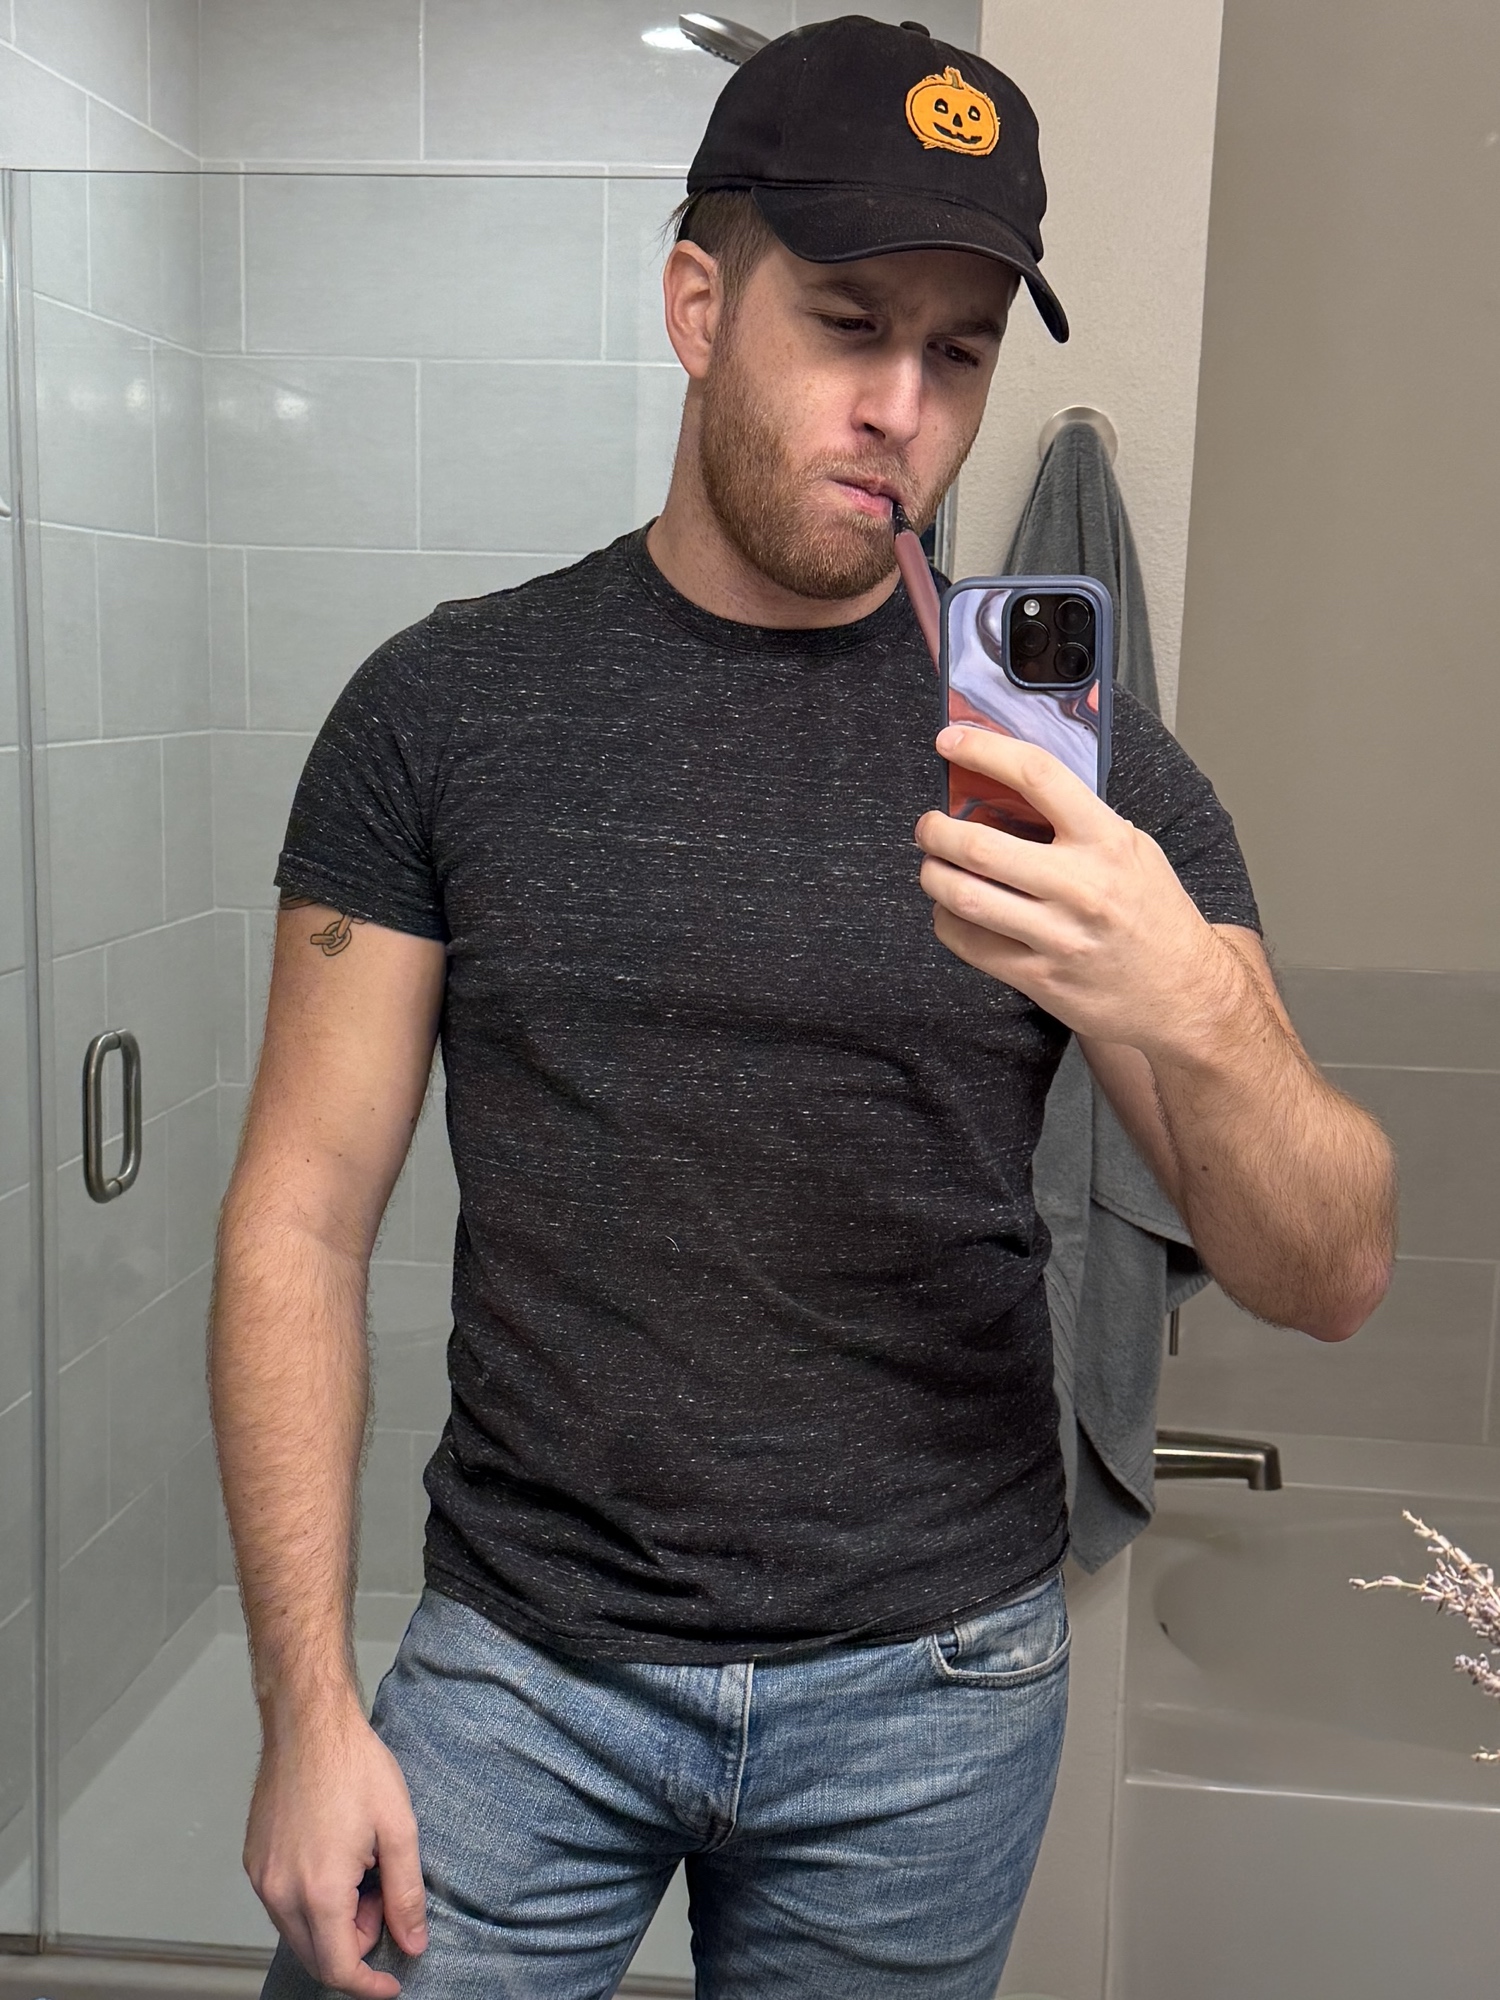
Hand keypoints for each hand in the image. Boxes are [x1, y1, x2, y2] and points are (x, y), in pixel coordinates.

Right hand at [245, 1701, 427, 1997]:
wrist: (309, 1724)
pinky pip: (282, 1905)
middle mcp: (281, 1892)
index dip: (368, 1984)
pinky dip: (311, 1903)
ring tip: (361, 1872)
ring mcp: (262, 1877)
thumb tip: (413, 1942)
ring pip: (298, 1932)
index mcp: (320, 1890)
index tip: (390, 1982)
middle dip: (354, 1945)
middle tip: (381, 1900)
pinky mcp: (254, 1862)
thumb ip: (406, 1895)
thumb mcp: (399, 1829)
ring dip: (333, 1924)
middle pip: (316, 1956)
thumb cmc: (353, 1766)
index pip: (338, 1968)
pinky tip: (335, 1861)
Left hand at [916, 725, 1229, 1052]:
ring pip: (965, 897)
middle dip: (936, 830)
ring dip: (933, 876)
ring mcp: (1059, 936)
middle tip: (928, 825)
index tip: (952, 740)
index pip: (1037, 775)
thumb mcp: (1134, 851)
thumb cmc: (1157, 917)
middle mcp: (1082, 886)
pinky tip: (951, 912)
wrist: (1187, 994)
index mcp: (1107, 841)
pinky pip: (971, 945)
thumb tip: (1009, 792)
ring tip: (933, 867)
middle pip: (980, 845)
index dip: (984, 750)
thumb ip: (1080, 822)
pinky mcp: (1041, 979)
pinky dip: (948, 922)